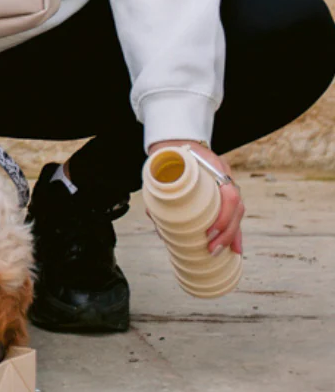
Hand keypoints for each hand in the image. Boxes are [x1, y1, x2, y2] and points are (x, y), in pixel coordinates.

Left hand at [147, 139, 243, 256]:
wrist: (175, 139)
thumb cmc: (168, 153)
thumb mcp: (162, 162)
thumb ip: (159, 185)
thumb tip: (154, 216)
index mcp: (213, 166)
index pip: (229, 194)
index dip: (223, 216)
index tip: (208, 231)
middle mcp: (224, 175)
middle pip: (236, 207)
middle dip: (225, 232)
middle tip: (210, 248)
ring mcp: (226, 183)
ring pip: (237, 212)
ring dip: (230, 235)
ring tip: (218, 252)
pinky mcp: (222, 193)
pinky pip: (234, 213)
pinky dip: (234, 232)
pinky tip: (235, 249)